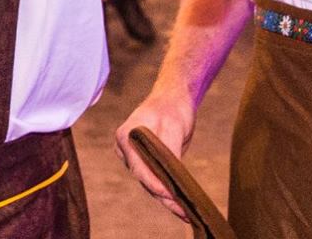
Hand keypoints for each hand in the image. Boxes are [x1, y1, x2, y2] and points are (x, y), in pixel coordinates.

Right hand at [115, 89, 198, 221]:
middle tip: (183, 211)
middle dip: (164, 196)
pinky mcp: (146, 163)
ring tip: (186, 213)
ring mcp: (135, 157)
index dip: (154, 183)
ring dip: (168, 199)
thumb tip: (169, 179)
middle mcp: (126, 150)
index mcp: (125, 137)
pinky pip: (156, 180)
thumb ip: (168, 152)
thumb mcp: (172, 127)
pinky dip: (168, 191)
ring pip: (151, 183)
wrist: (174, 97)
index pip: (138, 167)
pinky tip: (182, 205)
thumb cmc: (172, 107)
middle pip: (144, 178)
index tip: (168, 194)